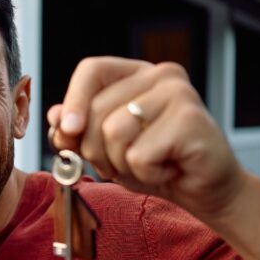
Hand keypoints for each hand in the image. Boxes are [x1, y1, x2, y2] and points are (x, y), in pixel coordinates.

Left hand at [47, 56, 246, 219]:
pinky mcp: (190, 120)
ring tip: (149, 165)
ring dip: (122, 163)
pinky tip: (168, 169)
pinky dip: (146, 174)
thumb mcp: (107, 148)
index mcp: (136, 74)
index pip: (92, 69)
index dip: (72, 100)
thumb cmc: (156, 165)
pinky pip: (139, 155)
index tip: (67, 131)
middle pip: (96, 109)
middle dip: (97, 150)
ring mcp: (178, 94)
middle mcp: (160, 75)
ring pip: (114, 132)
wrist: (205, 190)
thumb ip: (80, 130)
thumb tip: (55, 116)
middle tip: (124, 162)